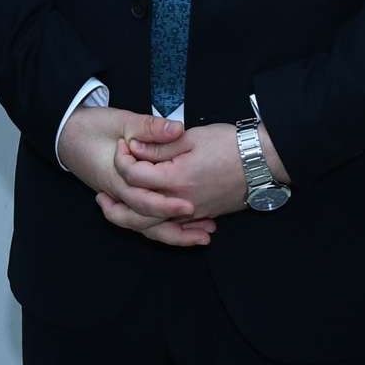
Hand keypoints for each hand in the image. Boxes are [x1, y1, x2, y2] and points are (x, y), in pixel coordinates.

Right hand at [59, 106, 217, 247]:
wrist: (67, 134)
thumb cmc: (92, 127)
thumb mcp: (121, 120)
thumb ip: (149, 127)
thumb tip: (177, 129)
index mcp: (117, 178)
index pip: (142, 201)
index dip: (166, 206)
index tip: (190, 207)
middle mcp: (118, 195)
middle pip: (145, 223)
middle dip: (177, 229)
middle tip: (206, 231)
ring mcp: (120, 199)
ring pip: (145, 227)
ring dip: (174, 234)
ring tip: (203, 237)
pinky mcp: (125, 198)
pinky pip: (145, 220)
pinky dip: (165, 226)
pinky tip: (187, 227)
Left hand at [118, 124, 251, 223]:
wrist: (263, 160)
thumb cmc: (229, 144)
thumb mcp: (191, 136)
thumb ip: (159, 143)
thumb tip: (133, 146)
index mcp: (175, 178)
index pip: (134, 175)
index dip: (123, 159)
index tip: (122, 145)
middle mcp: (181, 202)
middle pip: (138, 213)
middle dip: (116, 207)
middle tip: (101, 197)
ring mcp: (193, 212)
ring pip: (155, 226)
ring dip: (132, 221)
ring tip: (116, 212)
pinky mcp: (203, 215)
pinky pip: (174, 227)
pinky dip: (157, 226)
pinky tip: (147, 218)